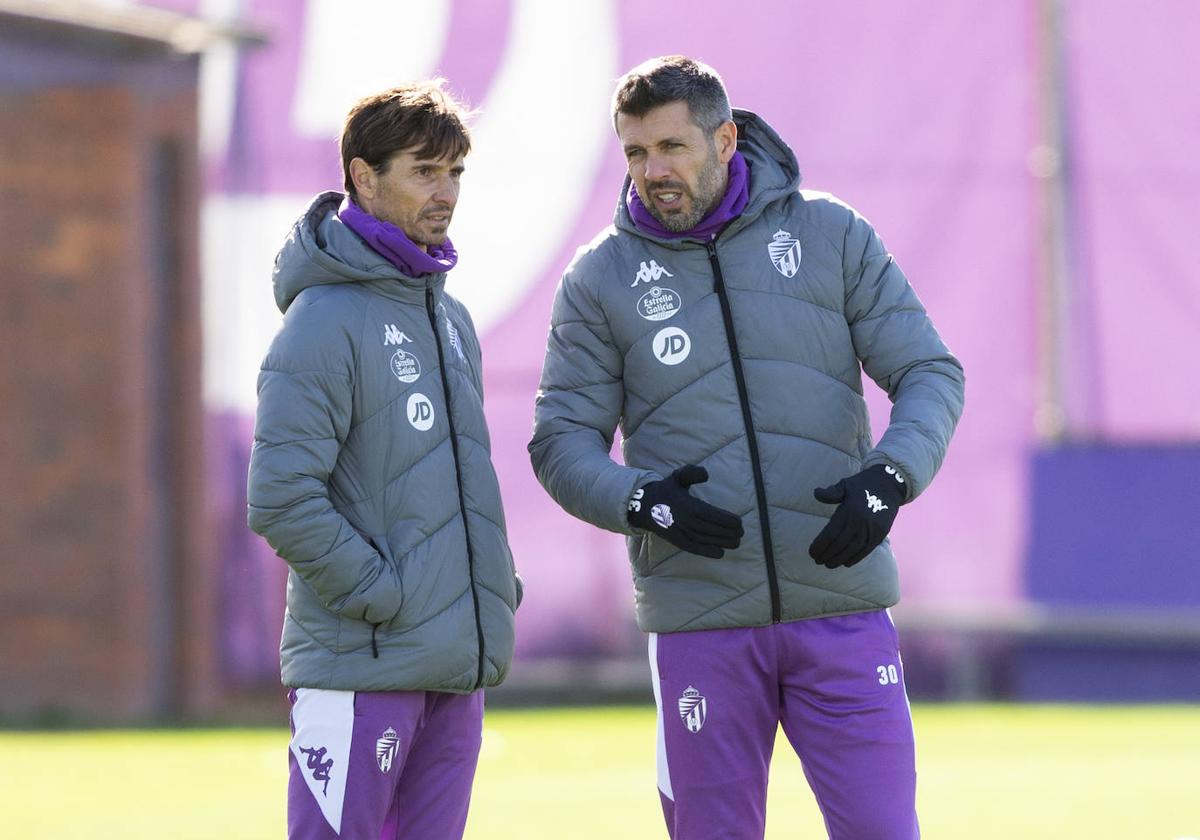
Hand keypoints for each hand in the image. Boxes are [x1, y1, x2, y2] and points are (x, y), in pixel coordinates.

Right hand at [627, 465, 743, 558]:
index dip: (727, 520)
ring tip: (736, 543)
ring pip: (705, 540)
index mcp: (687, 505)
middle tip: (741, 533)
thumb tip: (706, 475)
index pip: (712, 515)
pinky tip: (720, 553)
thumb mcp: (678, 476)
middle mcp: (685, 520)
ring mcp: (680, 532)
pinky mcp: (677, 541)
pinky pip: (694, 548)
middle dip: (729, 533)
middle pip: (711, 529)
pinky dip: (707, 552)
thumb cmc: (666, 490)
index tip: (739, 522)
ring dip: (723, 542)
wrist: (643, 506)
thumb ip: (692, 472)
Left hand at [808, 464, 906, 568]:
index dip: (820, 545)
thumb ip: (831, 492)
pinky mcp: (881, 534)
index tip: (812, 552)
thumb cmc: (863, 485)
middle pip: (840, 544)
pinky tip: (846, 563)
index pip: (831, 533)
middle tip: (817, 560)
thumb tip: (816, 494)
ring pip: (853, 549)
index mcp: (849, 510)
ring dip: (839, 559)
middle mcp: (860, 521)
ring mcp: (872, 529)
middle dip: (827, 554)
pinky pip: (867, 550)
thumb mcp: (845, 484)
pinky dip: (856, 558)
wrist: (890, 485)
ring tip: (829, 564)